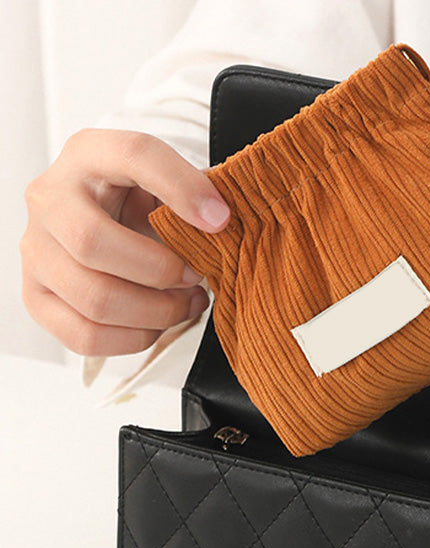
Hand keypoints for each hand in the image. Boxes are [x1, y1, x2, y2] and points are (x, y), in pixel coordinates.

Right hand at [20, 129, 229, 355]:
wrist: (105, 220)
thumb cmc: (141, 203)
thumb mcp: (169, 183)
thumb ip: (196, 192)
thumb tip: (219, 221)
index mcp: (88, 155)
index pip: (133, 155)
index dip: (182, 188)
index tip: (221, 219)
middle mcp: (49, 199)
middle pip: (92, 242)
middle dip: (161, 271)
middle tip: (196, 275)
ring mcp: (36, 251)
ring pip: (95, 298)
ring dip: (157, 311)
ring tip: (186, 303)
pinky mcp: (37, 297)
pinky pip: (86, 335)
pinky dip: (135, 338)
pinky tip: (156, 323)